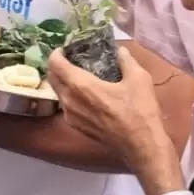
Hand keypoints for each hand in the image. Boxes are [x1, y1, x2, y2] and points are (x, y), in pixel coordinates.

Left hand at [46, 48, 180, 194]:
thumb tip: (120, 50)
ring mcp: (69, 115)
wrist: (141, 146)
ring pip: (57, 92)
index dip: (57, 53)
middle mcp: (69, 100)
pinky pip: (65, 105)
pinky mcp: (75, 126)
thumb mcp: (139, 79)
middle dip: (57, 65)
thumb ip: (126, 60)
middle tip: (72, 59)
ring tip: (78, 75)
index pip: (54, 63)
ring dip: (62, 80)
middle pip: (52, 77)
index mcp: (80, 85)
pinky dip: (68, 95)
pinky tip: (85, 94)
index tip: (66, 48)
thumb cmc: (139, 111)